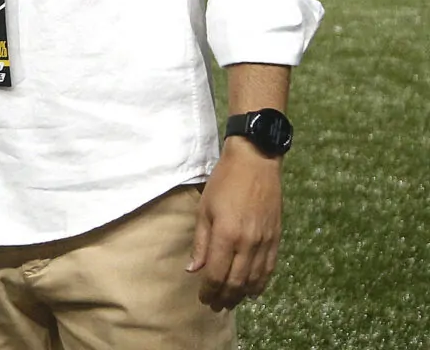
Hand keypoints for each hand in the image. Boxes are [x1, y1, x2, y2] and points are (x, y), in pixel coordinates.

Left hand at [188, 138, 283, 310]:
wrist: (256, 163)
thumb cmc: (224, 183)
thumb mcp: (204, 209)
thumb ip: (200, 242)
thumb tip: (193, 270)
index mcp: (226, 234)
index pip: (216, 274)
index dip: (208, 290)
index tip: (202, 298)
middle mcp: (248, 243)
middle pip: (236, 282)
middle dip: (224, 298)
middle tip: (214, 306)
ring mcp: (265, 242)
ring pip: (254, 280)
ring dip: (241, 295)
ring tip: (230, 302)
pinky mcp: (276, 238)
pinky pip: (269, 269)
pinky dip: (260, 284)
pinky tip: (252, 290)